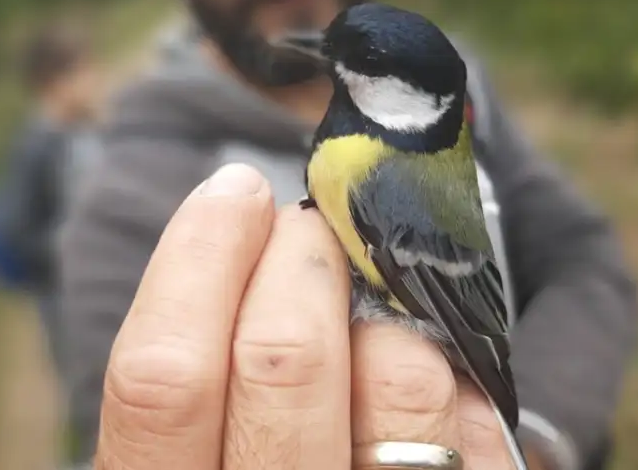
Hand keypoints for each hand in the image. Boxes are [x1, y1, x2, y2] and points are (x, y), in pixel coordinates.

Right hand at [95, 164, 515, 468]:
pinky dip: (450, 368)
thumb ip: (203, 380)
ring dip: (381, 313)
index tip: (231, 194)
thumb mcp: (190, 457)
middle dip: (300, 261)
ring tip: (364, 314)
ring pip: (401, 382)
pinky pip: (477, 422)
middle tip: (310, 229)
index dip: (195, 264)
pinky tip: (420, 372)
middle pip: (284, 363)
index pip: (160, 379)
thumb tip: (245, 235)